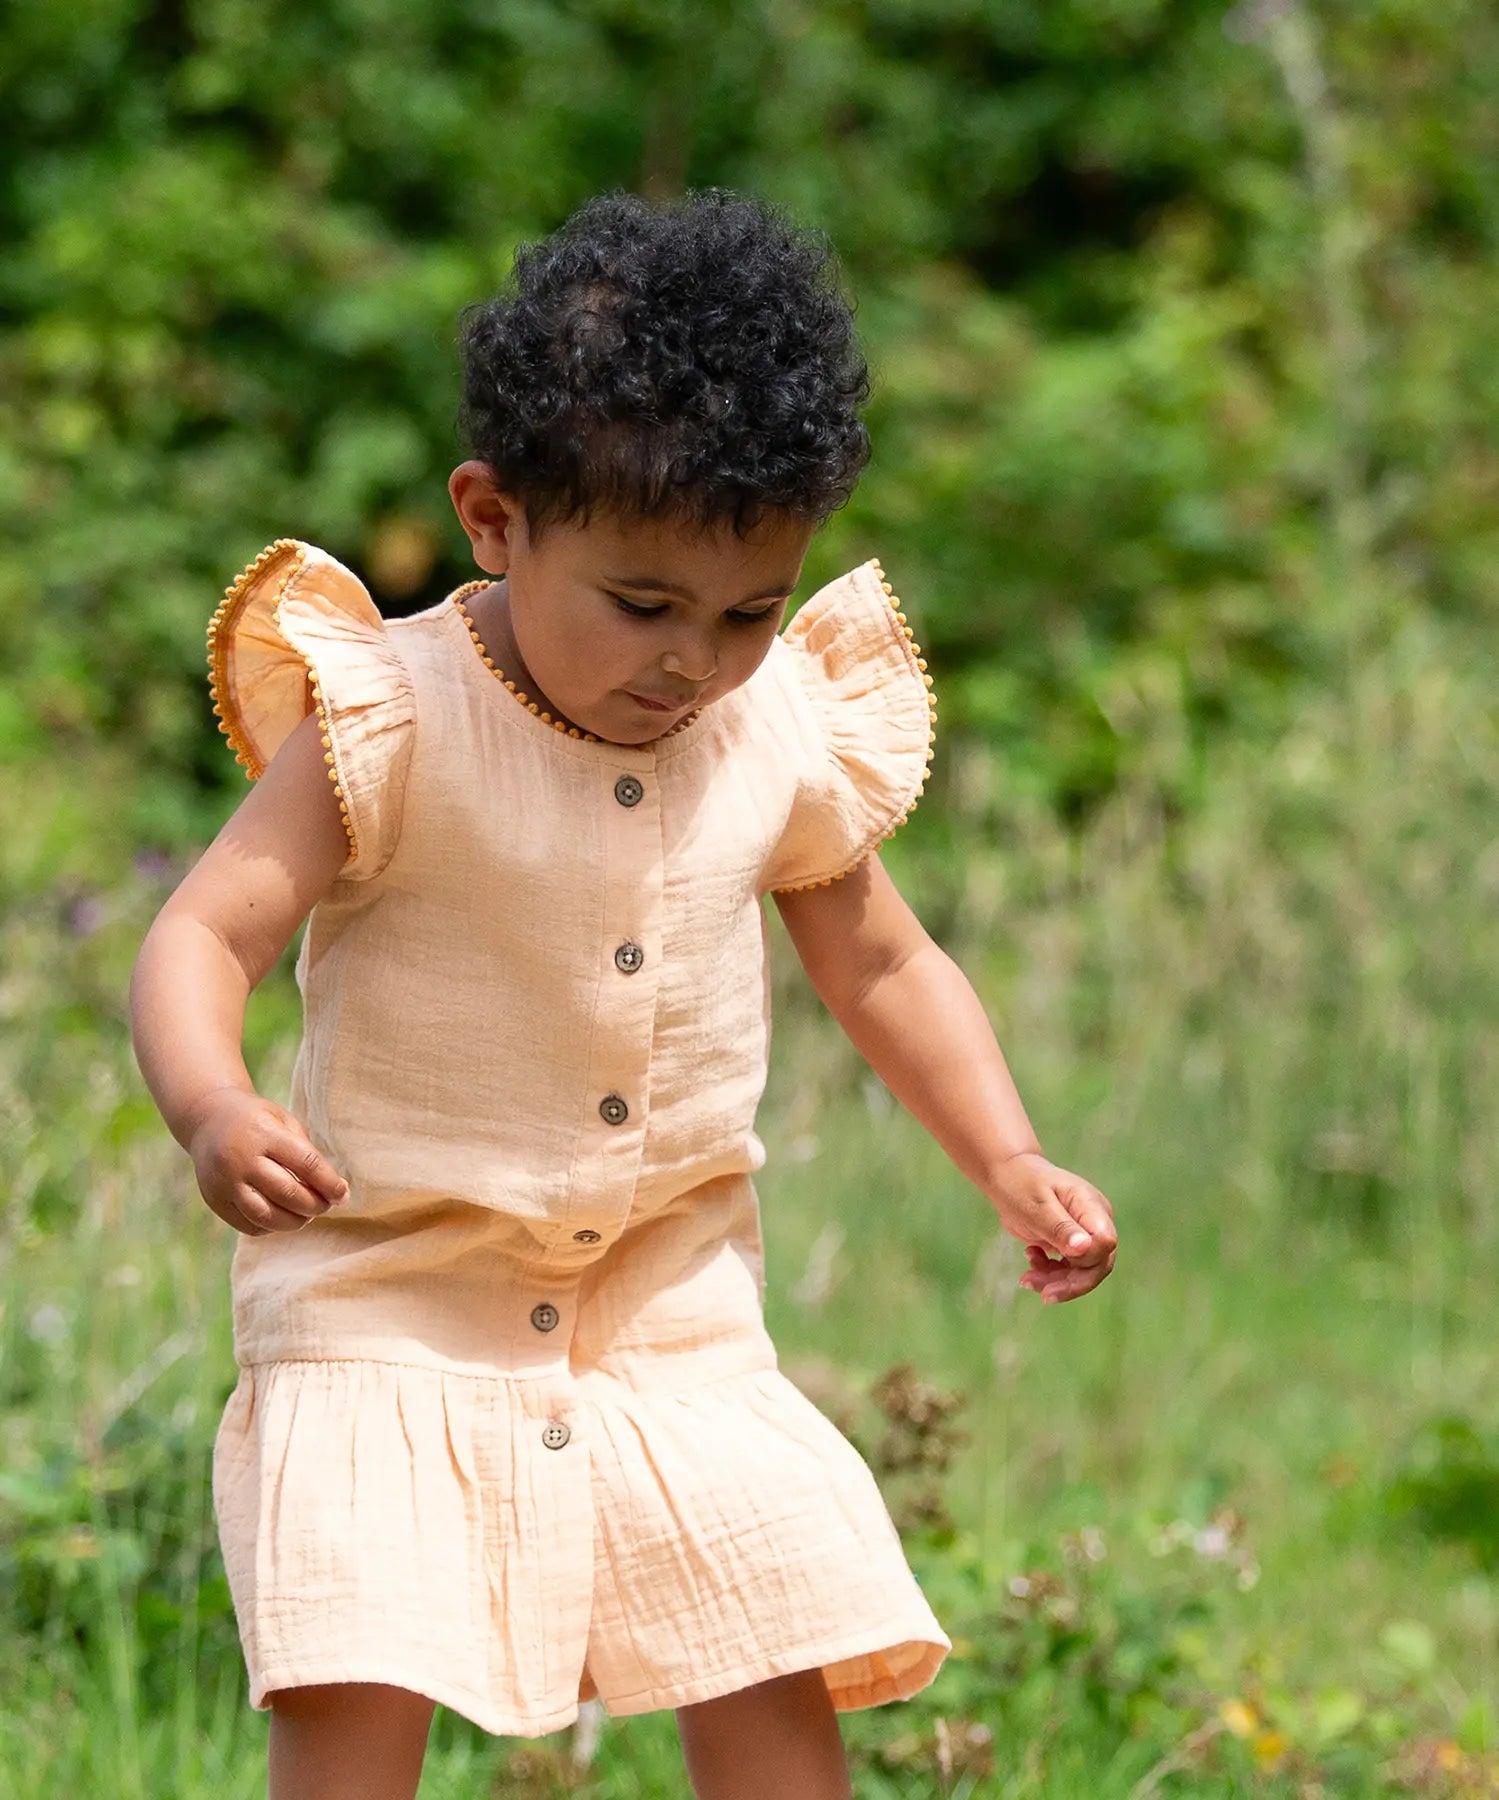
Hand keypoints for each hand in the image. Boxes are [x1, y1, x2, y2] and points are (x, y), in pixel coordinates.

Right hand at [188, 1089, 350, 1235]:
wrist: (207, 1119)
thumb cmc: (257, 1121)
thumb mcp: (284, 1121)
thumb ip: (306, 1152)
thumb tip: (333, 1190)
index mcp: (264, 1134)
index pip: (306, 1163)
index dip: (329, 1183)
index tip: (343, 1194)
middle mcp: (241, 1159)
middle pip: (287, 1193)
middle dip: (315, 1205)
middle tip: (327, 1205)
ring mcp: (224, 1183)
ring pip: (266, 1216)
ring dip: (295, 1222)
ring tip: (307, 1215)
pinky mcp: (214, 1200)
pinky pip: (248, 1225)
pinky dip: (271, 1227)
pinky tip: (281, 1216)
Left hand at [986, 1150, 1116, 1303]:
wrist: (1008, 1176)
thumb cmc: (1022, 1184)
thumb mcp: (1037, 1205)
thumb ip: (1060, 1227)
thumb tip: (1085, 1247)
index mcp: (1091, 1206)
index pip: (1105, 1242)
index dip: (1086, 1259)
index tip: (1056, 1258)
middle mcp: (1095, 1221)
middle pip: (1098, 1264)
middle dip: (1070, 1283)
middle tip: (1042, 1293)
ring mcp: (1086, 1233)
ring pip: (1083, 1272)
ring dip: (1056, 1282)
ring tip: (1027, 1278)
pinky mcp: (1073, 1244)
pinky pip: (1070, 1270)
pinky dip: (1050, 1274)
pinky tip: (1032, 1261)